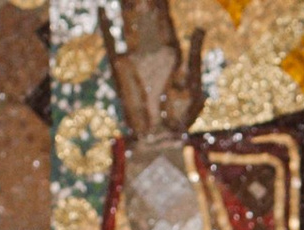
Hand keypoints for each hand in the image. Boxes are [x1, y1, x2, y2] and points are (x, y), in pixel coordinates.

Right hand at [104, 0, 200, 144]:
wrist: (160, 141)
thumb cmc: (181, 119)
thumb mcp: (194, 86)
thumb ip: (195, 56)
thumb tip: (200, 28)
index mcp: (171, 51)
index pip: (164, 18)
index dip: (160, 4)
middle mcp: (151, 51)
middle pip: (143, 15)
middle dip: (142, 0)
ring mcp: (134, 58)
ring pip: (127, 24)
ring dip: (125, 5)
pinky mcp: (120, 70)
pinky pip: (111, 44)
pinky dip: (106, 27)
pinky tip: (103, 9)